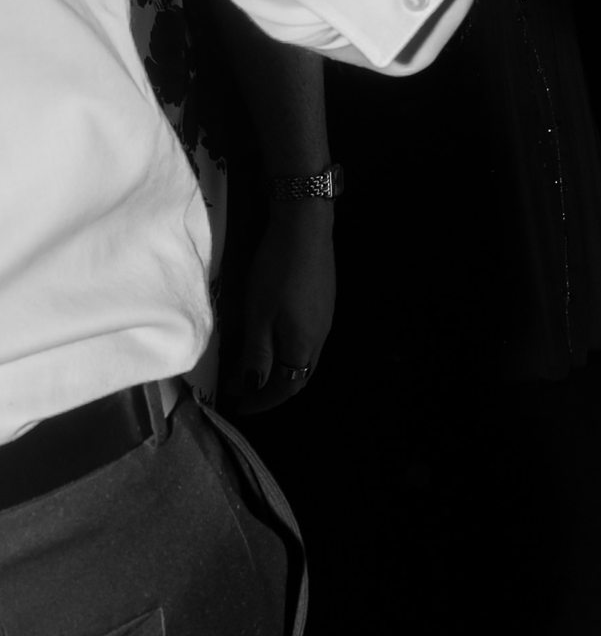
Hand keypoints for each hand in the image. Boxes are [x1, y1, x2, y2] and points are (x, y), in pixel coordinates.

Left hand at [231, 195, 335, 409]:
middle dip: (273, 390)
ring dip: (281, 370)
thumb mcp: (258, 316)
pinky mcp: (324, 304)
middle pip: (299, 377)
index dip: (262, 401)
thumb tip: (250, 386)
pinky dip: (289, 352)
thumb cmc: (276, 273)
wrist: (305, 229)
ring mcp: (325, 320)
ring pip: (304, 359)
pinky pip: (308, 342)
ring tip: (255, 369)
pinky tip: (274, 340)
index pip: (286, 388)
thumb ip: (256, 354)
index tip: (239, 406)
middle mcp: (320, 338)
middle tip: (246, 393)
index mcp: (302, 346)